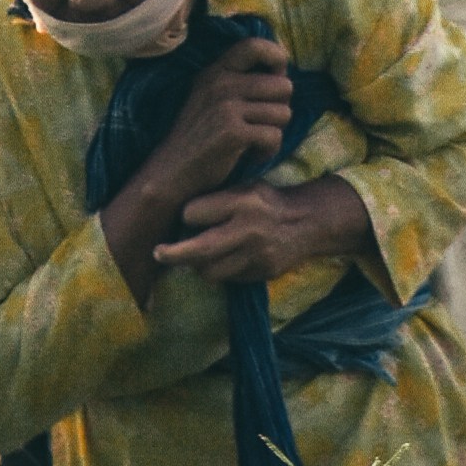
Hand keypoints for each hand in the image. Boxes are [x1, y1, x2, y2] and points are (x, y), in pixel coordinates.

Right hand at [149, 39, 293, 206]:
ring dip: (275, 132)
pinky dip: (268, 151)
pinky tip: (251, 155)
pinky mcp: (232, 133)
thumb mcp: (211, 96)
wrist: (173, 171)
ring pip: (283, 113)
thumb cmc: (200, 136)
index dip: (276, 59)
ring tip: (255, 141)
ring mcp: (226, 107)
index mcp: (216, 71)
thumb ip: (239, 80)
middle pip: (283, 85)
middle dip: (281, 108)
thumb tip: (283, 73)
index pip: (255, 45)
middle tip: (263, 123)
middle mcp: (220, 83)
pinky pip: (274, 136)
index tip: (275, 81)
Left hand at [154, 170, 371, 287]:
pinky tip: (225, 260)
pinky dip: (222, 271)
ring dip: (199, 265)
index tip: (186, 217)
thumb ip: (215, 200)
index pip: (193, 213)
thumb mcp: (243, 187)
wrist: (308, 221)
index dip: (186, 216)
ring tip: (199, 257)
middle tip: (157, 253)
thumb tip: (175, 216)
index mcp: (241, 200)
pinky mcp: (262, 272)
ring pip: (210, 271)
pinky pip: (229, 278)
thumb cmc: (266, 200)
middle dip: (173, 253)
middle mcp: (248, 228)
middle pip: (198, 249)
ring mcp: (256, 254)